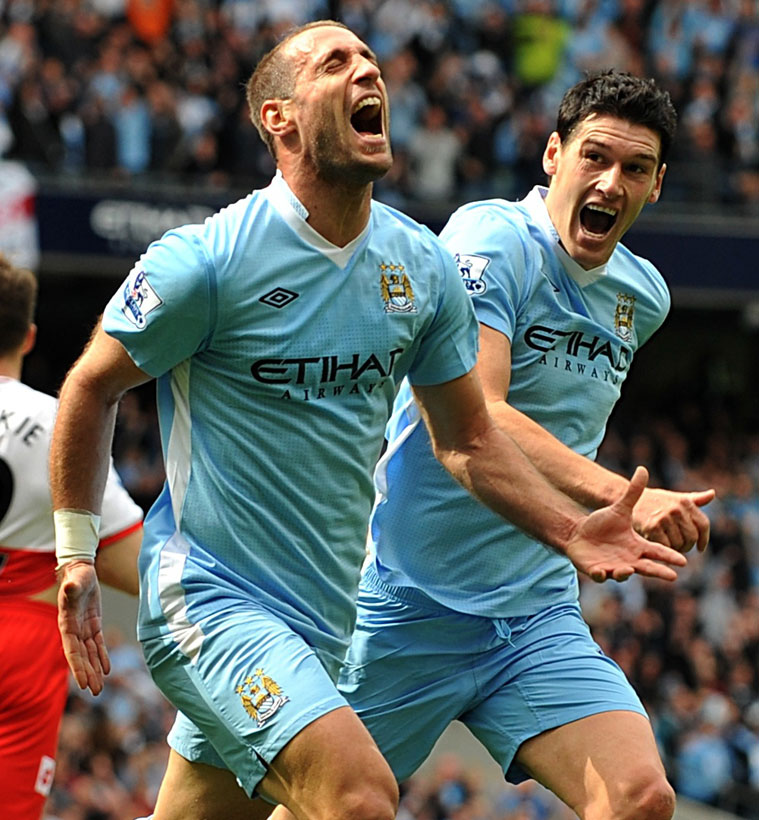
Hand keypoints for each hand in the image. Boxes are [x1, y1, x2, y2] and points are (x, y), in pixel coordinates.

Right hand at [57, 560, 110, 694]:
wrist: (81, 571)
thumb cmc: (77, 575)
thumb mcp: (76, 580)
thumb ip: (72, 587)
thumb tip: (68, 586)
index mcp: (67, 624)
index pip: (72, 650)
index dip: (78, 666)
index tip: (82, 682)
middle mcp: (73, 630)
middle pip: (81, 656)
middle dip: (87, 673)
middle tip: (95, 691)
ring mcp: (83, 628)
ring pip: (90, 653)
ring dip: (94, 670)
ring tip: (99, 688)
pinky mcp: (93, 624)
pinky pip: (98, 644)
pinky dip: (102, 656)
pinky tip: (106, 669)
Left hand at [566, 466, 687, 582]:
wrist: (579, 533)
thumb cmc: (603, 524)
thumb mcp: (619, 508)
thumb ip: (633, 493)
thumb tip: (643, 469)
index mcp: (637, 546)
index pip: (658, 551)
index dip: (670, 556)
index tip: (684, 560)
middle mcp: (629, 559)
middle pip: (647, 568)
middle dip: (658, 572)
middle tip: (672, 577)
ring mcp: (613, 567)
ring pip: (623, 574)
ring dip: (625, 573)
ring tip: (627, 570)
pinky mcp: (596, 570)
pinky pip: (599, 575)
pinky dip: (600, 575)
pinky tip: (600, 572)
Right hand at [633, 486, 714, 551]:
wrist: (625, 497)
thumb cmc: (653, 500)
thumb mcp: (673, 497)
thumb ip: (694, 498)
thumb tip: (712, 494)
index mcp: (684, 502)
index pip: (703, 524)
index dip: (704, 539)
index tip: (700, 548)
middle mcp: (676, 509)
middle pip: (692, 536)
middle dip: (688, 546)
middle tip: (681, 549)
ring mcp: (664, 518)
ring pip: (680, 544)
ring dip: (676, 550)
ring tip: (669, 548)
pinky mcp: (652, 527)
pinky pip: (666, 546)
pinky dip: (664, 552)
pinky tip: (659, 550)